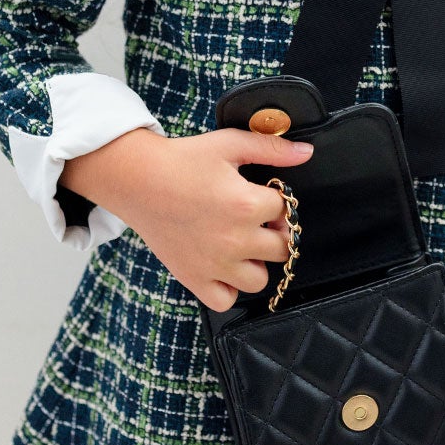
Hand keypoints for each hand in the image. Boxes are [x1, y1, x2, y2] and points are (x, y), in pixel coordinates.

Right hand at [58, 125, 313, 310]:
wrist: (137, 180)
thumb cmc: (183, 160)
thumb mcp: (230, 144)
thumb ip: (272, 149)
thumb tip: (307, 152)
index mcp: (247, 205)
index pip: (286, 210)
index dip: (278, 200)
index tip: (263, 194)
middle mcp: (235, 240)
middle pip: (282, 248)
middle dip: (275, 232)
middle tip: (256, 219)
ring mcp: (215, 264)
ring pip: (259, 279)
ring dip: (256, 262)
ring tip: (241, 243)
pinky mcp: (195, 279)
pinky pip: (226, 300)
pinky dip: (229, 288)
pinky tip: (223, 265)